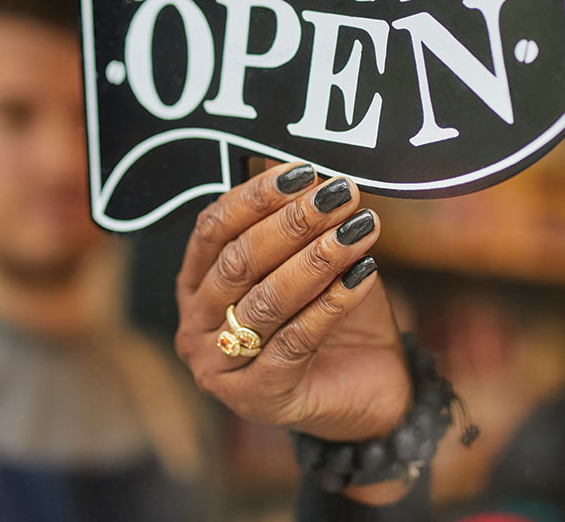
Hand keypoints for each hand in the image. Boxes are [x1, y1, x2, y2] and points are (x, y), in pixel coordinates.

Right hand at [174, 163, 411, 447]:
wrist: (368, 390)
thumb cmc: (333, 318)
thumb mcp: (315, 260)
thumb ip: (300, 222)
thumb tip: (302, 166)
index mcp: (196, 284)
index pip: (214, 229)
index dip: (256, 196)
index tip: (305, 173)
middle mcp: (197, 326)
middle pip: (239, 262)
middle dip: (293, 223)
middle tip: (341, 196)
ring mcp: (220, 367)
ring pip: (267, 301)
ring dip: (318, 258)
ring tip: (360, 229)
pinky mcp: (258, 398)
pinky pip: (296, 341)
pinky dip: (332, 303)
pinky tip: (363, 274)